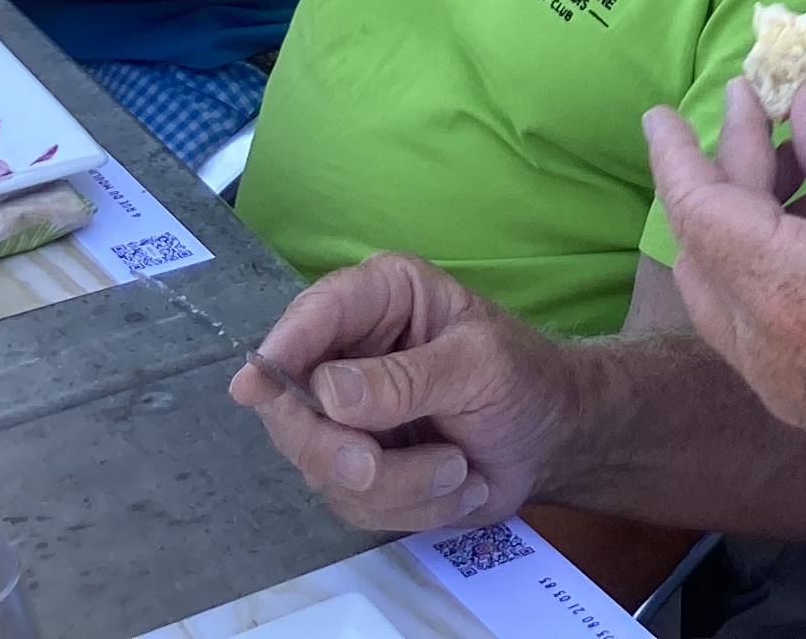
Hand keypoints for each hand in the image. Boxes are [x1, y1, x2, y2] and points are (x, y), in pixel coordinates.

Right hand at [230, 252, 580, 530]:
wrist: (552, 440)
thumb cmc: (524, 380)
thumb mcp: (479, 366)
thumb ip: (407, 379)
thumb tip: (326, 391)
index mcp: (382, 297)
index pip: (315, 315)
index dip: (281, 350)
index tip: (253, 388)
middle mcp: (350, 350)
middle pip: (293, 407)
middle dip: (340, 451)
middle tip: (379, 467)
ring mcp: (345, 415)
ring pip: (322, 467)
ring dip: (399, 485)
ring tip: (460, 469)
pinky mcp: (355, 468)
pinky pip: (352, 504)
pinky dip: (410, 508)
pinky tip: (456, 486)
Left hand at [646, 80, 805, 497]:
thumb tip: (804, 105)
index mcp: (778, 289)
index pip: (696, 209)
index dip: (675, 154)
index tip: (660, 113)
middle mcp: (754, 342)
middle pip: (704, 244)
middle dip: (722, 171)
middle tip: (759, 108)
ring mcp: (771, 379)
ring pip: (721, 285)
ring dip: (740, 217)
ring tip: (802, 161)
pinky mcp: (796, 399)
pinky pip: (748, 318)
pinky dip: (759, 262)